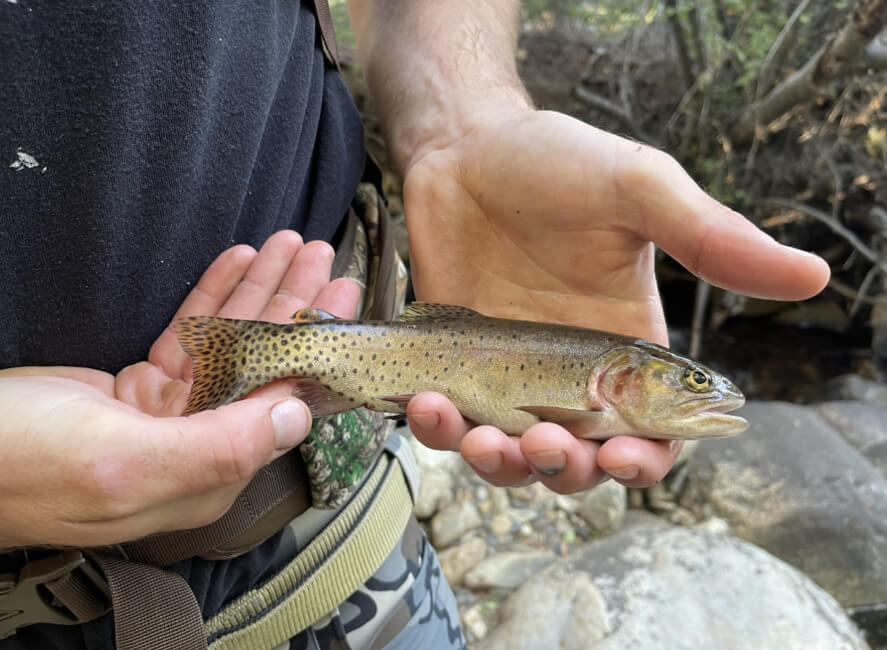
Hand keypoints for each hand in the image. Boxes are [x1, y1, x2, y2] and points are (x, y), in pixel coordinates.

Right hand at [0, 233, 358, 547]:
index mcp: (206, 475)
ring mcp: (168, 416)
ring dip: (260, 292)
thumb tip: (295, 420)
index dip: (315, 349)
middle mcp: (198, 446)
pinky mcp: (137, 389)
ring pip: (230, 343)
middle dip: (295, 306)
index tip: (342, 302)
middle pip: (264, 365)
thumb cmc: (20, 468)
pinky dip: (213, 296)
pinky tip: (239, 263)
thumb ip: (218, 448)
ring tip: (290, 247)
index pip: (281, 405)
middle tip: (324, 258)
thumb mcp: (122, 464)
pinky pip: (189, 335)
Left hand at [401, 109, 829, 492]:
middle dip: (567, 470)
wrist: (464, 146)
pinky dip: (441, 429)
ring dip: (501, 464)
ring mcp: (507, 373)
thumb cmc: (554, 162)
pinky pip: (449, 421)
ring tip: (485, 438)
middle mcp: (569, 372)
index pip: (650, 430)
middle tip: (550, 444)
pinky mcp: (454, 366)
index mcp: (625, 346)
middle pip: (579, 458)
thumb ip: (710, 238)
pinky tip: (432, 405)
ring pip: (512, 455)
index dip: (644, 459)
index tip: (623, 457)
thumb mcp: (638, 190)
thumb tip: (813, 276)